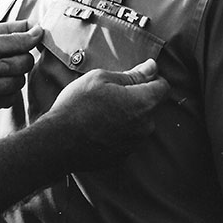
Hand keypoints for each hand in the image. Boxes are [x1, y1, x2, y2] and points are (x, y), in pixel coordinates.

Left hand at [0, 21, 42, 118]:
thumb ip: (15, 40)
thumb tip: (40, 31)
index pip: (27, 32)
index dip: (34, 37)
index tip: (33, 43)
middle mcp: (4, 55)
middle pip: (28, 60)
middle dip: (11, 66)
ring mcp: (3, 77)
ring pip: (21, 81)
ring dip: (0, 84)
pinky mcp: (0, 96)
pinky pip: (12, 98)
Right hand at [47, 59, 168, 171]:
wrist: (58, 141)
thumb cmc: (78, 104)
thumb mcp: (101, 78)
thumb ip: (131, 74)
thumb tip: (152, 67)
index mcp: (142, 103)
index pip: (163, 86)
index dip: (152, 77)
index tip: (135, 75)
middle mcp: (145, 126)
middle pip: (151, 105)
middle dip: (137, 96)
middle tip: (110, 91)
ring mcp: (134, 143)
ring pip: (139, 121)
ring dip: (127, 113)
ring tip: (101, 109)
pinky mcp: (123, 156)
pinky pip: (128, 136)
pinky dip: (119, 129)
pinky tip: (98, 125)